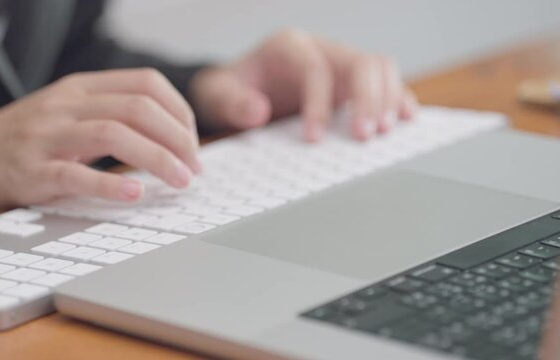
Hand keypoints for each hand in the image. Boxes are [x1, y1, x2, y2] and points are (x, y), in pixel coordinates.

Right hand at [0, 69, 200, 221]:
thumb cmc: (25, 139)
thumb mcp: (69, 112)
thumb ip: (112, 115)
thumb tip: (171, 138)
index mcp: (81, 87)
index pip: (146, 83)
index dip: (180, 112)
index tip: (193, 142)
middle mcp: (67, 104)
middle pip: (138, 108)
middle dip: (179, 138)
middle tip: (195, 168)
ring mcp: (47, 136)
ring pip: (114, 134)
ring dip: (158, 159)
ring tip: (181, 180)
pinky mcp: (32, 171)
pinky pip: (76, 175)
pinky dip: (110, 186)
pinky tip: (136, 195)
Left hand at [190, 29, 417, 141]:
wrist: (240, 87)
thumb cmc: (232, 89)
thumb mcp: (220, 95)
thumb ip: (233, 103)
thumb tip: (259, 111)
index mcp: (289, 47)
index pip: (315, 68)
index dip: (318, 104)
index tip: (313, 138)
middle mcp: (321, 49)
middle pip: (359, 62)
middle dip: (367, 99)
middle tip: (364, 137)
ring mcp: (340, 64)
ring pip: (380, 68)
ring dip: (388, 98)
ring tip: (385, 132)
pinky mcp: (351, 83)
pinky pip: (384, 83)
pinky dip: (398, 99)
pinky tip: (405, 120)